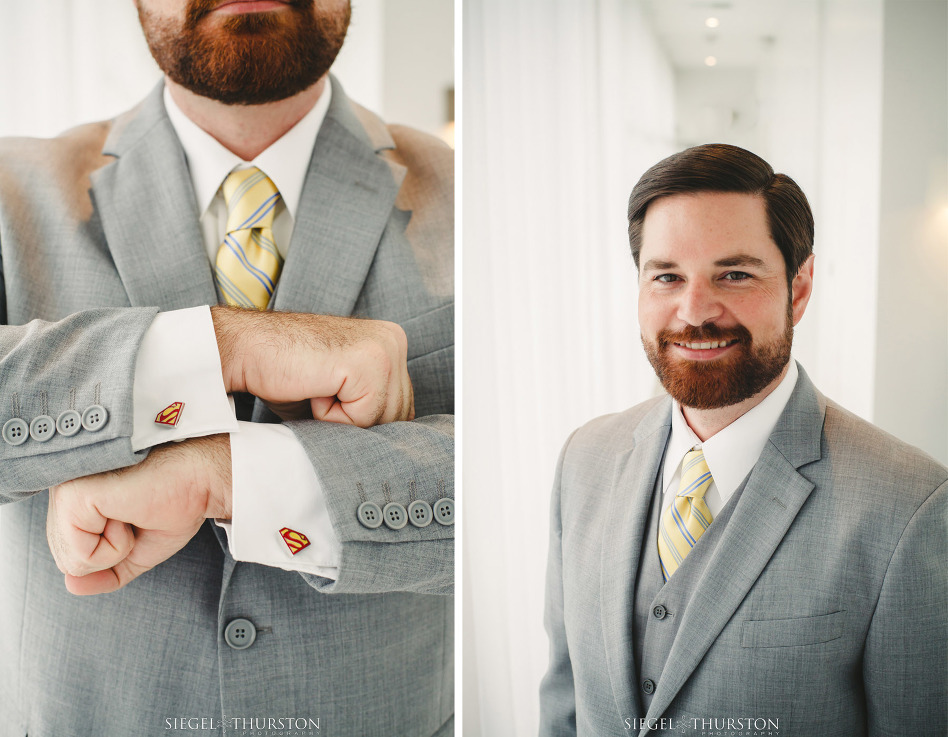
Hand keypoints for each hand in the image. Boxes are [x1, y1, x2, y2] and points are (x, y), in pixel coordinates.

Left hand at [46, 435, 231, 595]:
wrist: (200, 480)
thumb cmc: (174, 505)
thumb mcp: (135, 551)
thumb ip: (102, 572)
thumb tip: (70, 586)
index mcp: (74, 499)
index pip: (70, 555)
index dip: (111, 553)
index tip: (137, 518)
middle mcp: (62, 491)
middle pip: (67, 562)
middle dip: (112, 554)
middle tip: (138, 517)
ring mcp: (64, 492)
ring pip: (72, 562)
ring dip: (115, 550)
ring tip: (134, 513)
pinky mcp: (73, 498)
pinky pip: (82, 555)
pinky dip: (116, 547)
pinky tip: (130, 514)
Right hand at [211, 307, 413, 425]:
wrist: (247, 350)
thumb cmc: (287, 374)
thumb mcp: (341, 394)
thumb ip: (370, 407)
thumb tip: (393, 446)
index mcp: (392, 342)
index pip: (401, 407)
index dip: (365, 420)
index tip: (333, 401)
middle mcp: (395, 340)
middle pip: (398, 415)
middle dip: (358, 422)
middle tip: (320, 392)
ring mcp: (385, 349)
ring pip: (382, 420)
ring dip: (343, 418)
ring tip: (317, 388)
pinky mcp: (369, 363)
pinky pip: (363, 417)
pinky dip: (332, 415)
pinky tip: (315, 386)